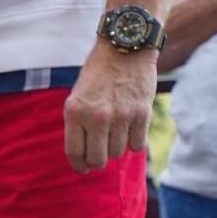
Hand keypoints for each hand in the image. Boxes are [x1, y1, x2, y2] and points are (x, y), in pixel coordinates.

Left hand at [64, 43, 155, 172]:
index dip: (79, 165)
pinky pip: (137, 145)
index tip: (83, 168)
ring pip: (117, 152)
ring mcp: (120, 116)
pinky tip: (130, 131)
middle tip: (100, 155)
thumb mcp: (77, 96)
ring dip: (116, 148)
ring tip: (115, 133)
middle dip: (97, 161)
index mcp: (75, 112)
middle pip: (97, 159)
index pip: (74, 153)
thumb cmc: (98, 74)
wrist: (125, 49)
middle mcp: (96, 117)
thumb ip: (78, 123)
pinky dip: (133, 142)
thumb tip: (84, 156)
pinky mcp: (141, 114)